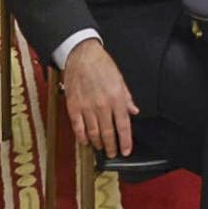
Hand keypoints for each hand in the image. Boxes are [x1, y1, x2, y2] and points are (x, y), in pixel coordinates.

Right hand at [64, 39, 138, 157]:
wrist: (81, 55)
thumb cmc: (101, 65)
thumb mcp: (120, 79)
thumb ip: (127, 98)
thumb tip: (134, 111)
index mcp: (116, 98)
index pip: (124, 125)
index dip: (126, 141)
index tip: (126, 150)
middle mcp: (102, 105)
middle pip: (109, 133)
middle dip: (112, 146)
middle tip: (113, 153)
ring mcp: (87, 107)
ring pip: (93, 133)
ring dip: (98, 143)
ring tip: (101, 148)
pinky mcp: (73, 106)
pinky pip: (78, 127)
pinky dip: (82, 137)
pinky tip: (85, 141)